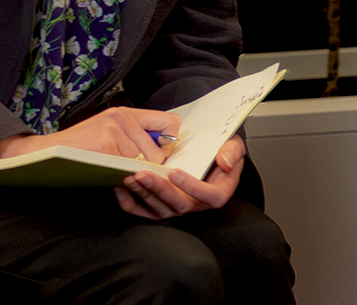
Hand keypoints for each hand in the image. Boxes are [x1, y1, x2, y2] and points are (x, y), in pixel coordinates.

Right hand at [0, 105, 179, 163]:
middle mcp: (122, 117)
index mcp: (126, 113)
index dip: (169, 144)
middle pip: (158, 151)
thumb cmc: (79, 148)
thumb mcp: (109, 133)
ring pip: (144, 163)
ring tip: (114, 173)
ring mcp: (113, 130)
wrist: (45, 153)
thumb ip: (135, 137)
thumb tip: (166, 151)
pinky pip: (128, 168)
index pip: (170, 122)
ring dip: (134, 175)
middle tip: (130, 173)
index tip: (159, 157)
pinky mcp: (105, 145)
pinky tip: (109, 176)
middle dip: (149, 168)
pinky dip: (122, 177)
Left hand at [116, 135, 245, 219]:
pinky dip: (131, 203)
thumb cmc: (221, 149)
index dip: (192, 187)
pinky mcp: (162, 207)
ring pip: (161, 209)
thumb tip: (225, 162)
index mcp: (218, 191)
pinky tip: (122, 190)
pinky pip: (146, 211)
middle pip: (180, 205)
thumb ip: (232, 151)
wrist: (207, 152)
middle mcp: (197, 203)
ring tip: (132, 176)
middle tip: (144, 174)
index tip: (175, 172)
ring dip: (144, 194)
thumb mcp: (233, 144)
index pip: (210, 196)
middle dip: (160, 190)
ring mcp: (178, 206)